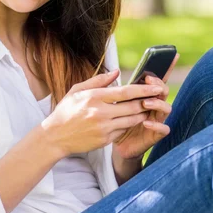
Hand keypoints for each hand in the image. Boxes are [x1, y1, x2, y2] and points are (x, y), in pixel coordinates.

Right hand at [41, 68, 174, 156]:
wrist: (55, 137)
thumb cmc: (66, 111)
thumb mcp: (77, 91)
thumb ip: (98, 81)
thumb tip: (117, 72)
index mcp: (94, 97)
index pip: (125, 92)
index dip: (144, 89)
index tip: (156, 87)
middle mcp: (100, 112)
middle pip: (133, 106)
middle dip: (147, 102)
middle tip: (157, 98)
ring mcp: (103, 128)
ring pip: (132, 120)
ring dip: (141, 114)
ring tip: (146, 108)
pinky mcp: (105, 140)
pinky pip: (123, 130)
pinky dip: (129, 124)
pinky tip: (130, 119)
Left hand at [112, 53, 179, 160]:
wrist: (110, 143)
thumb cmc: (110, 120)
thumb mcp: (108, 102)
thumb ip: (113, 88)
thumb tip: (116, 71)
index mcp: (144, 95)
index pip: (157, 79)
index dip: (166, 67)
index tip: (172, 55)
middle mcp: (153, 105)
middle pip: (163, 91)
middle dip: (158, 84)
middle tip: (149, 81)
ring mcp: (156, 119)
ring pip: (166, 108)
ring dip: (157, 103)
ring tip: (145, 102)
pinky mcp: (155, 134)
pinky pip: (163, 129)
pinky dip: (157, 125)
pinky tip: (147, 123)